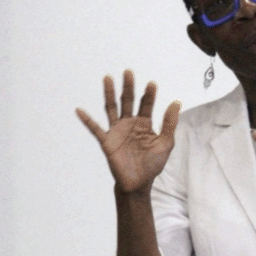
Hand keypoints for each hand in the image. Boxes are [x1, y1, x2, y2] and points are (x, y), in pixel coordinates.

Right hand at [76, 71, 180, 193]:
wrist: (139, 183)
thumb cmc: (152, 164)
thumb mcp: (165, 143)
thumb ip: (169, 124)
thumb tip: (176, 102)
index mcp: (144, 123)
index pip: (146, 104)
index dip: (149, 95)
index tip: (152, 84)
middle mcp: (129, 123)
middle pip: (128, 101)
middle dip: (128, 87)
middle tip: (128, 72)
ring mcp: (117, 131)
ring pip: (112, 108)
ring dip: (109, 93)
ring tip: (108, 78)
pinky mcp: (107, 141)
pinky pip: (95, 129)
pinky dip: (87, 120)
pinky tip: (79, 110)